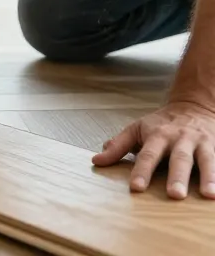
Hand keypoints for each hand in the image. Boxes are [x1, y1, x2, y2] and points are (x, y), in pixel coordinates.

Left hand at [92, 100, 214, 198]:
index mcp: (157, 136)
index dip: (141, 171)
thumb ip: (118, 146)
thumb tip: (96, 161)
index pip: (147, 155)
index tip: (136, 188)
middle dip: (177, 177)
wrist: (194, 105)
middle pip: (178, 159)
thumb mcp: (137, 129)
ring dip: (208, 177)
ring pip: (206, 160)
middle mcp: (180, 139)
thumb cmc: (161, 123)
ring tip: (208, 194)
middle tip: (174, 195)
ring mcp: (202, 143)